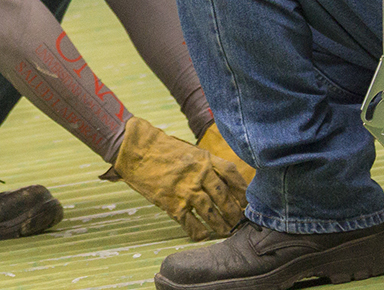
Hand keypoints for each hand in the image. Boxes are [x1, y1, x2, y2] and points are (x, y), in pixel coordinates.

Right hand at [108, 116, 247, 239]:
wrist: (137, 150)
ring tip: (225, 231)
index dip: (242, 189)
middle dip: (234, 212)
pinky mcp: (173, 204)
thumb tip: (222, 180)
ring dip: (220, 225)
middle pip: (225, 197)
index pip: (232, 175)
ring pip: (211, 213)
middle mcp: (200, 175)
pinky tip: (202, 235)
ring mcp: (187, 191)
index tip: (246, 200)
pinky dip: (198, 232)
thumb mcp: (190, 150)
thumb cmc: (162, 148)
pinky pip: (190, 223)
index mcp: (206, 159)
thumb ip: (206, 164)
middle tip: (239, 221)